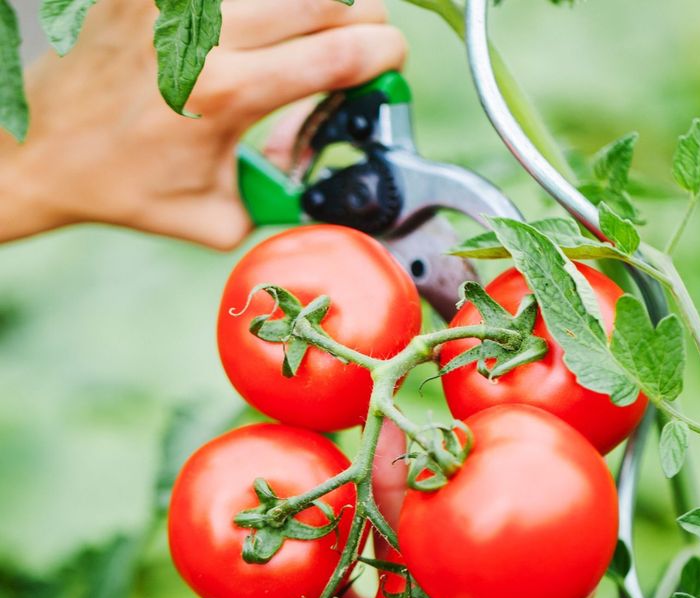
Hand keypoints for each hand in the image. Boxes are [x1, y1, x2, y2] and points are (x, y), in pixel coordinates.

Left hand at [0, 0, 405, 246]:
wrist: (50, 149)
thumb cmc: (130, 187)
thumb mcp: (216, 218)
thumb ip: (277, 198)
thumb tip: (313, 167)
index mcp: (226, 94)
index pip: (337, 53)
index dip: (383, 54)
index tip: (392, 63)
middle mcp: (205, 33)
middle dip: (360, 20)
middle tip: (359, 46)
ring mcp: (178, 0)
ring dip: (315, 5)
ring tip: (313, 34)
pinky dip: (265, 8)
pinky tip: (265, 27)